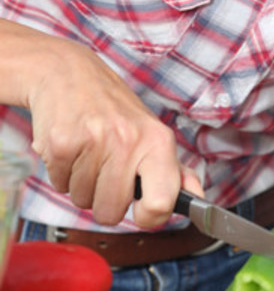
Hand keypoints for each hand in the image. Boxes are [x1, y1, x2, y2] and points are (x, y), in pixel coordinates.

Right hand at [25, 35, 196, 227]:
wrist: (69, 73)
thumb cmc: (112, 109)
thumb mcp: (151, 133)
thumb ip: (174, 171)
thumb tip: (197, 198)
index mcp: (158, 141)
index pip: (161, 203)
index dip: (149, 217)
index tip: (142, 210)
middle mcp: (128, 140)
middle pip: (111, 212)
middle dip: (104, 200)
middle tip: (105, 170)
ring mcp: (93, 142)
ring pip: (82, 201)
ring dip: (82, 185)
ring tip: (87, 154)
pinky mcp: (61, 144)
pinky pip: (59, 186)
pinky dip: (62, 174)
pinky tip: (72, 149)